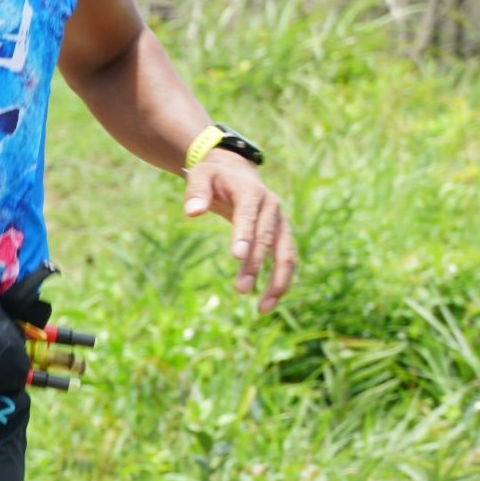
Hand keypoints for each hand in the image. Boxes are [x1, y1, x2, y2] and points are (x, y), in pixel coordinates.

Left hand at [183, 150, 296, 312]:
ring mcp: (281, 222)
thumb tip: (192, 212)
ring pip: (286, 253)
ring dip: (277, 280)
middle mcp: (271, 206)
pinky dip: (281, 282)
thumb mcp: (200, 175)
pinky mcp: (283, 235)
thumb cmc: (213, 177)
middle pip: (267, 238)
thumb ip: (195, 191)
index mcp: (251, 191)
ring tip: (263, 308)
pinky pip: (287, 260)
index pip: (248, 214)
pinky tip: (267, 304)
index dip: (244, 234)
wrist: (236, 172)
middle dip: (255, 264)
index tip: (236, 256)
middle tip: (241, 289)